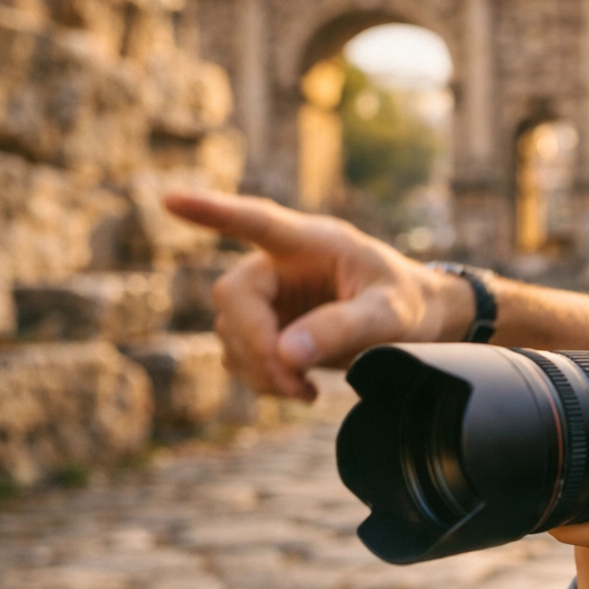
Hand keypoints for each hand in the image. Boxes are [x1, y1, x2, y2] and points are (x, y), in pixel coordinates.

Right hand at [164, 190, 472, 400]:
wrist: (416, 321)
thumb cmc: (407, 302)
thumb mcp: (391, 314)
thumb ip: (345, 328)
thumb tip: (287, 352)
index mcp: (313, 242)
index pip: (258, 221)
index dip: (214, 211)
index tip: (172, 199)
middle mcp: (281, 264)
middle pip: (233, 296)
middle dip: (256, 344)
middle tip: (294, 381)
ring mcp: (269, 297)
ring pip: (230, 331)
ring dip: (259, 369)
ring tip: (303, 389)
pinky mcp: (267, 328)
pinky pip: (239, 355)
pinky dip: (261, 379)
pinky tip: (298, 387)